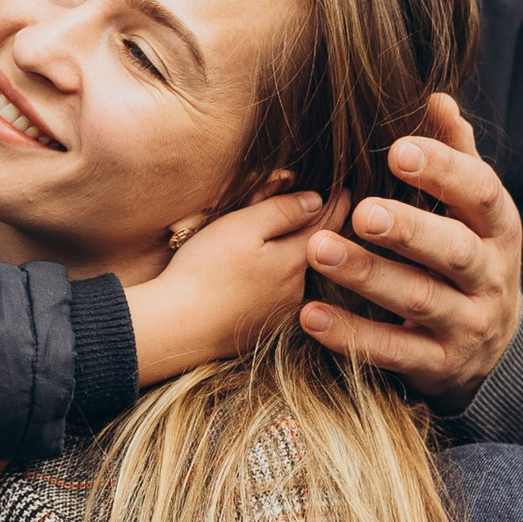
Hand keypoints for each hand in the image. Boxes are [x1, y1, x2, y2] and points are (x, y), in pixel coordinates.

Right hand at [127, 190, 323, 385]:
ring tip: (265, 244)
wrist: (175, 329)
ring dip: (287, 259)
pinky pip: (275, 298)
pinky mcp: (261, 331)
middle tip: (304, 208)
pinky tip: (249, 279)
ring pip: (293, 276)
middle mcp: (297, 291)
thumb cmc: (204, 272)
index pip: (328, 225)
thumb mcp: (242, 228)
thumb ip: (282, 211)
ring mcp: (280, 315)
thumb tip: (317, 201)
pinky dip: (270, 283)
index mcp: (295, 261)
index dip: (339, 204)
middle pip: (312, 252)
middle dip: (310, 231)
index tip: (347, 190)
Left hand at [297, 96, 522, 403]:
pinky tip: (309, 314)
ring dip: (367, 275)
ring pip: (418, 301)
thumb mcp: (473, 213)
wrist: (490, 349)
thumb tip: (437, 98)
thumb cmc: (467, 258)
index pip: (482, 193)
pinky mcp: (438, 366)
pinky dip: (350, 336)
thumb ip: (457, 157)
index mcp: (499, 228)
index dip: (445, 171)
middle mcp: (490, 277)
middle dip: (408, 230)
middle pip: (454, 252)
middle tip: (360, 210)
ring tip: (318, 250)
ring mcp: (467, 326)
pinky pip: (393, 352)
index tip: (399, 151)